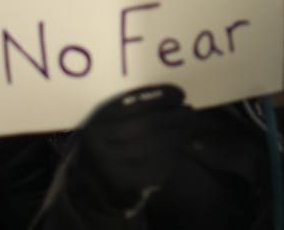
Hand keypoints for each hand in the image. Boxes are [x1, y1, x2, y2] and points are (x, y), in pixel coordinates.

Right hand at [71, 85, 197, 211]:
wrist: (89, 189)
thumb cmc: (106, 148)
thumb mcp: (108, 124)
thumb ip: (132, 111)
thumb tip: (173, 98)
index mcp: (98, 122)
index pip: (135, 103)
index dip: (161, 97)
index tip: (179, 94)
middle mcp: (101, 142)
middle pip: (149, 124)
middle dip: (177, 116)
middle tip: (192, 112)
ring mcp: (112, 166)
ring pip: (157, 144)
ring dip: (181, 134)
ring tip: (194, 128)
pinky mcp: (126, 185)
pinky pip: (158, 166)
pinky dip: (173, 155)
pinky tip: (179, 150)